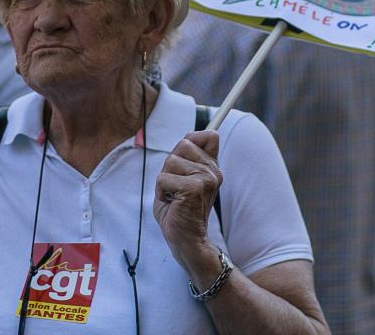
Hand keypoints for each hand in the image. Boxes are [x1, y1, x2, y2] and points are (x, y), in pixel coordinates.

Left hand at [154, 130, 222, 270]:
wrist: (186, 240)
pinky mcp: (194, 188)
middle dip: (170, 165)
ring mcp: (206, 179)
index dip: (192, 140)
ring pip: (171, 161)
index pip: (208, 135)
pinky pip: (164, 178)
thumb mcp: (181, 179)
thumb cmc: (178, 211)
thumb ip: (184, 159)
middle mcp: (213, 171)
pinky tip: (171, 203)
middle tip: (175, 186)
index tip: (184, 158)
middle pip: (183, 144)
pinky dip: (161, 192)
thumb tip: (188, 138)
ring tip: (173, 196)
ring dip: (164, 180)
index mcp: (212, 167)